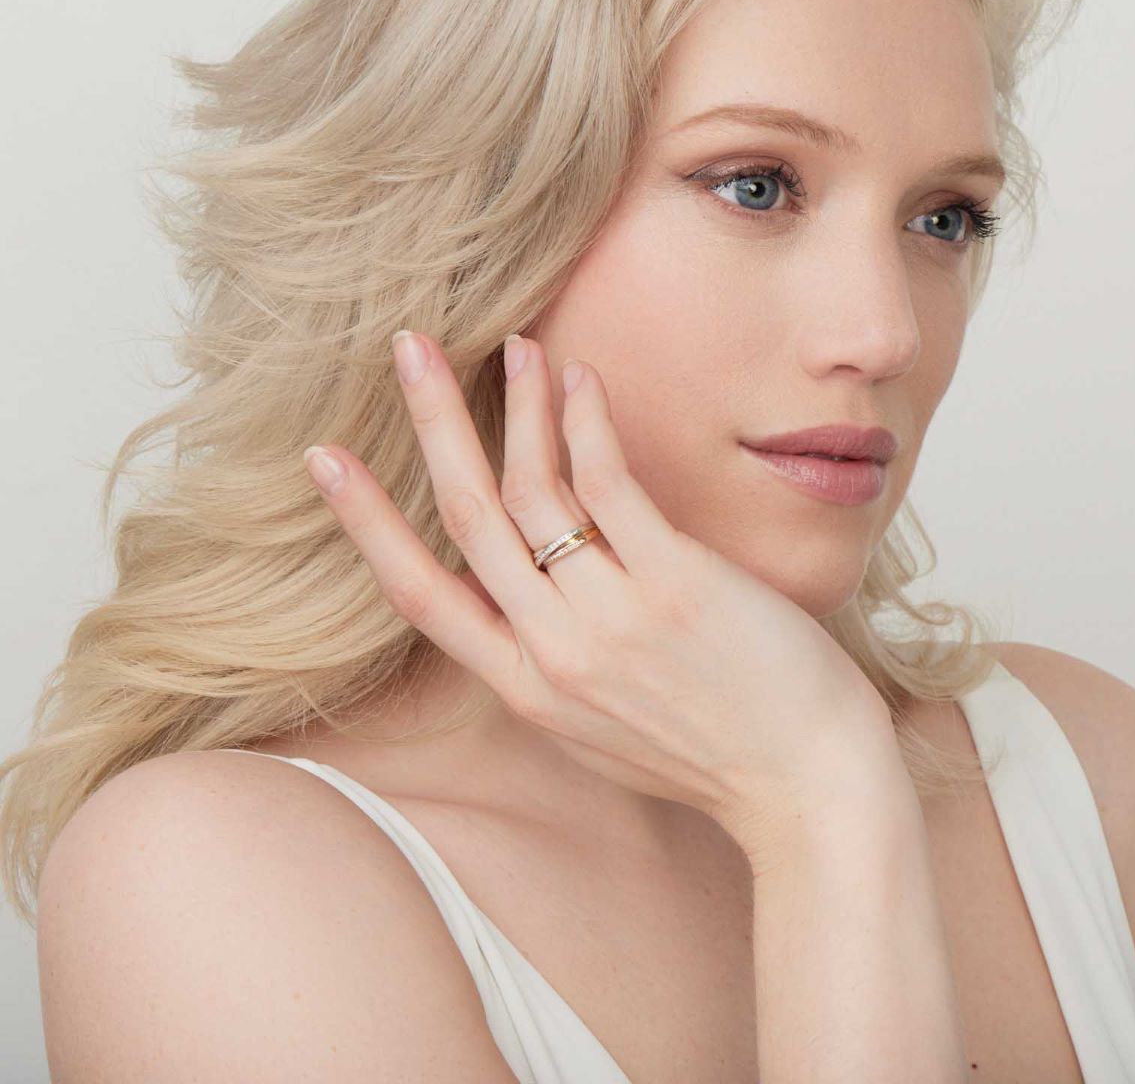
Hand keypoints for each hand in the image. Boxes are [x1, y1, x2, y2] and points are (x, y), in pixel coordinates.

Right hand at [302, 329, 900, 849]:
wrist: (807, 790)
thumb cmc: (712, 753)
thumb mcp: (603, 732)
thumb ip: (555, 667)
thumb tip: (536, 598)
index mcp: (525, 691)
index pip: (418, 595)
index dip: (366, 522)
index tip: (326, 461)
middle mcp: (552, 653)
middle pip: (467, 517)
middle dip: (432, 425)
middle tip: (408, 349)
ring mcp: (610, 619)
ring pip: (532, 490)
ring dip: (517, 407)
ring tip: (513, 345)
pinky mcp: (675, 584)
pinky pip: (609, 485)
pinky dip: (586, 423)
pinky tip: (578, 378)